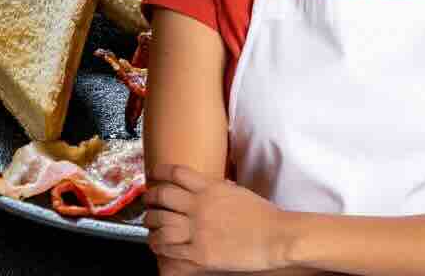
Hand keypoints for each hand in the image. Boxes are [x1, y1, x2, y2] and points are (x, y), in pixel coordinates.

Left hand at [145, 164, 290, 272]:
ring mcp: (198, 230)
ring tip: (150, 224)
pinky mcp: (200, 252)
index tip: (153, 173)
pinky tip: (157, 243)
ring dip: (151, 222)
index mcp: (210, 188)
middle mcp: (200, 206)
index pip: (176, 173)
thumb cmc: (264, 216)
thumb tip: (209, 186)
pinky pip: (171, 247)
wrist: (277, 237)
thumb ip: (218, 188)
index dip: (159, 171)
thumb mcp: (237, 191)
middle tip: (147, 200)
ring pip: (161, 222)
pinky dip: (160, 244)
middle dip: (150, 198)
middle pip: (163, 196)